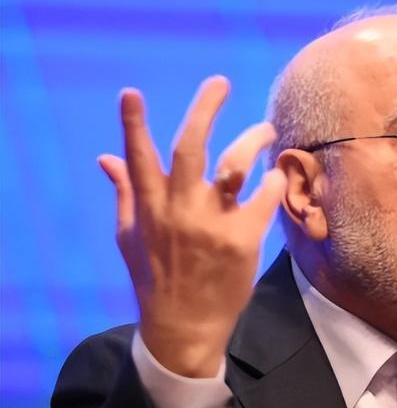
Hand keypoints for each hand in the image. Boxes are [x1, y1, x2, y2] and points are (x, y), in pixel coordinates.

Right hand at [98, 76, 285, 376]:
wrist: (184, 325)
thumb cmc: (157, 276)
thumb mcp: (130, 237)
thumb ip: (125, 192)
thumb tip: (107, 157)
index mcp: (149, 208)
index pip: (139, 158)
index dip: (133, 124)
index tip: (130, 93)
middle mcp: (179, 210)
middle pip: (191, 147)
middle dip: (204, 109)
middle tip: (219, 82)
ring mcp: (211, 224)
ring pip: (234, 165)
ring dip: (252, 140)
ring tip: (266, 130)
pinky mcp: (242, 239)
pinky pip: (264, 197)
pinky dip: (274, 181)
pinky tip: (278, 176)